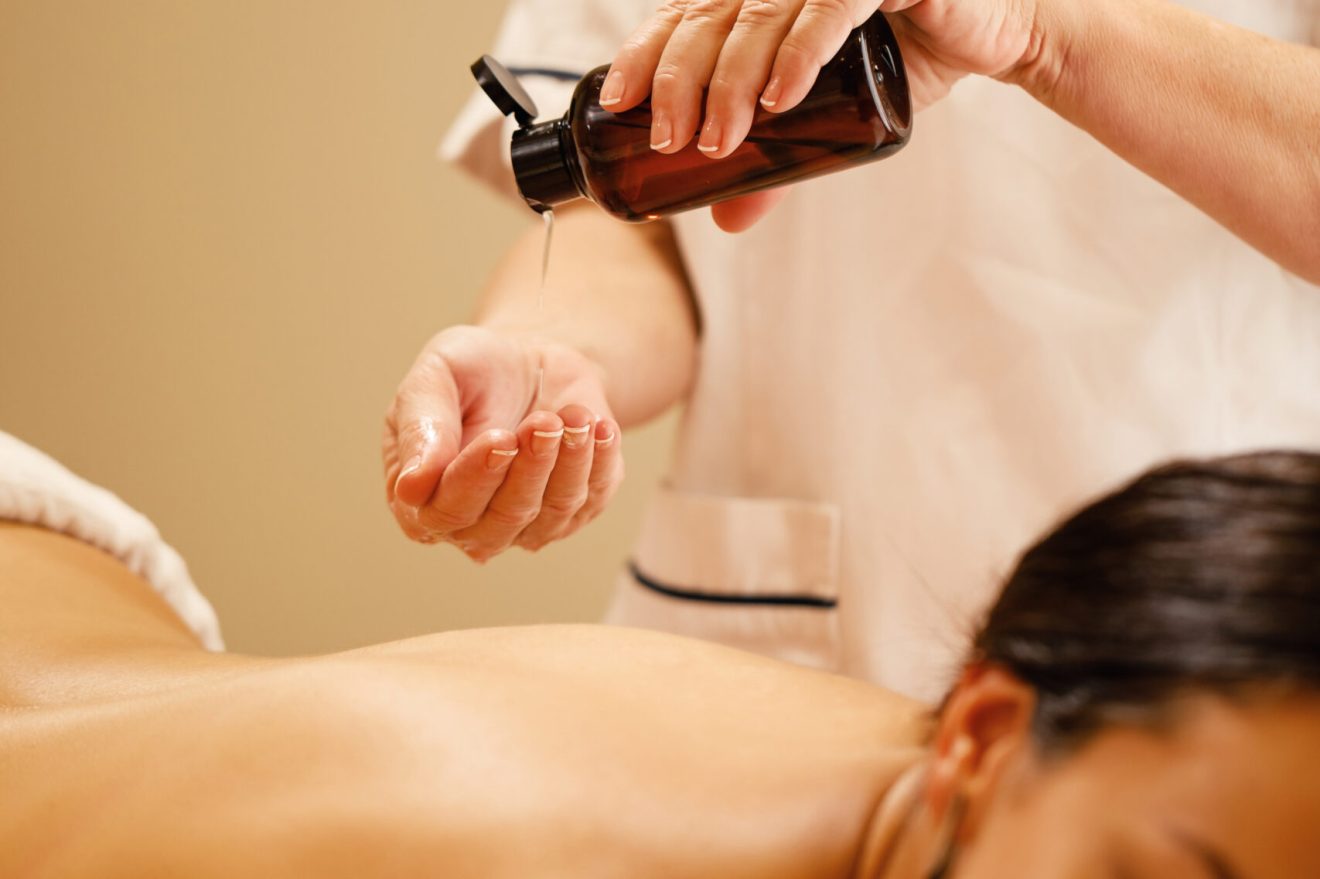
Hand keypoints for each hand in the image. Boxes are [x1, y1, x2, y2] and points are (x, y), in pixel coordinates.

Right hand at [382, 326, 622, 560]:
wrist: (529, 362)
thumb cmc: (472, 370)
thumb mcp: (434, 376)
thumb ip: (419, 428)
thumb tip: (412, 486)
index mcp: (419, 499)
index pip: (444, 512)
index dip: (474, 479)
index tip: (500, 437)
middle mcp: (469, 523)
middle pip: (502, 520)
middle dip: (529, 468)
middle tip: (544, 421)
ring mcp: (523, 525)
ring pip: (550, 513)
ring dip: (568, 462)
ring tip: (574, 415)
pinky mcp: (572, 512)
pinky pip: (591, 500)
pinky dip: (599, 461)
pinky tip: (597, 426)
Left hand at [600, 0, 1045, 228]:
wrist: (991, 34)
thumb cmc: (903, 57)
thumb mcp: (827, 117)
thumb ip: (776, 157)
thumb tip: (725, 217)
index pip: (687, 14)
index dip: (647, 53)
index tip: (619, 103)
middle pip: (712, 14)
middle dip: (682, 80)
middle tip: (671, 141)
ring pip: (761, 11)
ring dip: (733, 78)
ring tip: (719, 139)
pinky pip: (832, 3)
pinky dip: (801, 51)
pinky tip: (779, 98)